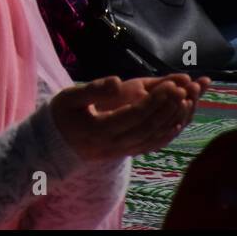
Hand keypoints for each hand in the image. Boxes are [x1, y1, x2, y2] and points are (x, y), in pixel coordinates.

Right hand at [50, 74, 207, 162]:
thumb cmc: (60, 116)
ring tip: (184, 103)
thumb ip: (93, 89)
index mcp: (99, 129)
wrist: (52, 145)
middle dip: (168, 108)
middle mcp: (113, 144)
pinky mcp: (123, 154)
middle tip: (182, 91)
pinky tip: (176, 123)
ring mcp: (119, 152)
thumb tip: (117, 80)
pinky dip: (165, 135)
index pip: (135, 115)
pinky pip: (149, 146)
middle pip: (148, 127)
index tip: (170, 85)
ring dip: (170, 121)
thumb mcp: (69, 97)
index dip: (155, 101)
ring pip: (152, 138)